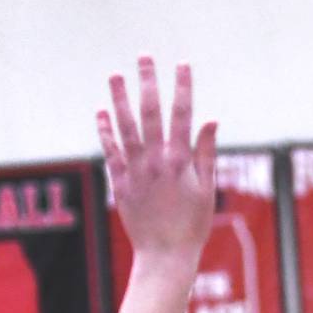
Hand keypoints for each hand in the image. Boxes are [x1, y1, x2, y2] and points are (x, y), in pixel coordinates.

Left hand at [97, 59, 216, 261]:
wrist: (165, 256)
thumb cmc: (192, 226)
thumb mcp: (207, 190)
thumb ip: (205, 153)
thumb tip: (210, 120)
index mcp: (181, 161)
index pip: (183, 115)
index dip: (183, 87)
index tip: (182, 64)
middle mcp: (156, 161)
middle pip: (150, 112)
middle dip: (147, 82)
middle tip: (143, 57)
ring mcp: (136, 171)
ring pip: (125, 127)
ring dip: (119, 99)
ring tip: (115, 76)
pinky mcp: (120, 183)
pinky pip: (110, 151)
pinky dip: (105, 131)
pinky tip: (101, 113)